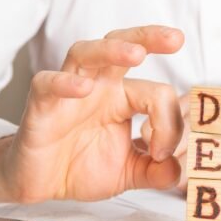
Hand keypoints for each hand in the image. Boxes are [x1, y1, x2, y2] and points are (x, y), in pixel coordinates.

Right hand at [0, 25, 184, 202]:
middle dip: (149, 37)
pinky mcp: (41, 107)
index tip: (162, 154)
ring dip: (112, 50)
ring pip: (86, 53)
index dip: (169, 123)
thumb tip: (179, 171)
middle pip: (122, 45)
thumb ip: (156, 172)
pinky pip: (48, 84)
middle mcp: (99, 87)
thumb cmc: (82, 167)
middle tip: (176, 38)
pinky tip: (83, 88)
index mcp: (123, 98)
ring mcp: (69, 93)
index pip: (157, 92)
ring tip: (136, 53)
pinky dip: (65, 83)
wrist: (42, 184)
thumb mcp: (128, 173)